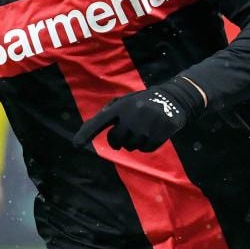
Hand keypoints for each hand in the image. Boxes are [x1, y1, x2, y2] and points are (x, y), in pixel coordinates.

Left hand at [72, 77, 204, 151]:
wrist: (173, 99)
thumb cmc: (144, 101)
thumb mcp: (126, 101)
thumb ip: (110, 112)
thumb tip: (92, 127)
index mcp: (121, 107)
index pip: (99, 121)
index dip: (87, 133)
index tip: (76, 144)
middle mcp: (131, 116)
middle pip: (116, 141)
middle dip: (119, 140)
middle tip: (126, 132)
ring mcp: (145, 126)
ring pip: (131, 146)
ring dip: (134, 142)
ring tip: (142, 129)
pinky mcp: (158, 134)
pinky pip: (145, 149)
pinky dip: (146, 145)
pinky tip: (151, 133)